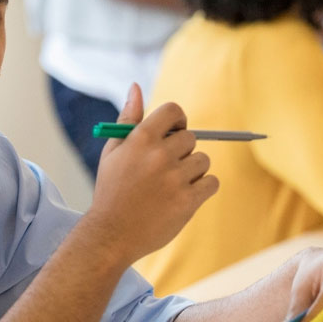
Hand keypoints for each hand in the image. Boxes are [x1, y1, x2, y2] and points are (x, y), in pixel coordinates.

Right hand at [83, 84, 219, 265]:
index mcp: (140, 139)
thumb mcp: (113, 151)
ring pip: (203, 161)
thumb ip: (128, 119)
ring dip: (193, 172)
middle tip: (165, 169)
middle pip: (191, 138)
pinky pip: (212, 183)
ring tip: (171, 187)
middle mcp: (159, 155)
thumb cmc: (111, 191)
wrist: (110, 235)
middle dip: (182, 151)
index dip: (178, 120)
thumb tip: (135, 87)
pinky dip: (203, 189)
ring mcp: (175, 179)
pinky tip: (184, 197)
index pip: (174, 111)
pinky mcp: (188, 201)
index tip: (173, 133)